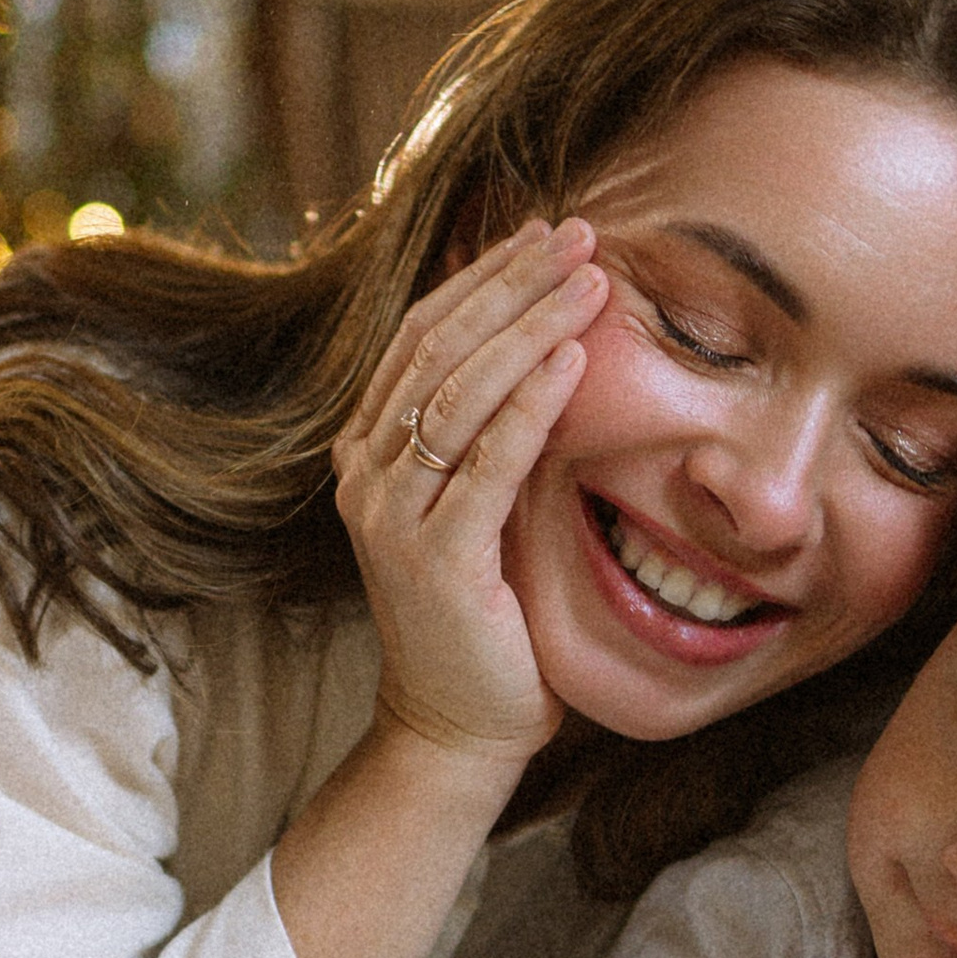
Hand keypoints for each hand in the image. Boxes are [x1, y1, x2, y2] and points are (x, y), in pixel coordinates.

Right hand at [333, 220, 606, 772]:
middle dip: (513, 283)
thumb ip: (491, 432)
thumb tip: (549, 341)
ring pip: (458, 395)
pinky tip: (574, 361)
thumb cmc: (486, 615)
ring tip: (591, 281)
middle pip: (438, 350)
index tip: (546, 231)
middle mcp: (365, 475)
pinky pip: (485, 465)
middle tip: (581, 234)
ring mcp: (391, 518)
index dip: (483, 276)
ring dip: (530, 328)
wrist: (457, 726)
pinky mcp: (435, 561)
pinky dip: (530, 406)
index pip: (422, 335)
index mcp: (368, 451)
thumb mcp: (479, 504)